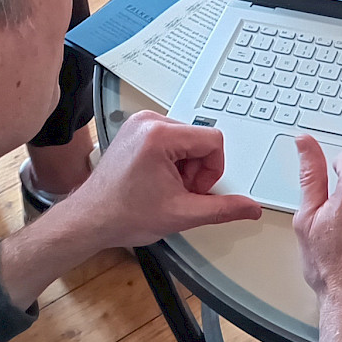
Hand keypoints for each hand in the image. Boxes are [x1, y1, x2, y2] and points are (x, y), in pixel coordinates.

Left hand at [52, 112, 261, 248]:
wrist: (90, 219)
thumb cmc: (123, 214)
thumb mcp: (182, 214)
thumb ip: (223, 209)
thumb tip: (250, 207)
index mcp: (160, 135)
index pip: (213, 140)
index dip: (212, 169)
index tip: (195, 189)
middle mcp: (148, 122)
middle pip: (199, 139)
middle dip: (196, 169)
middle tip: (178, 192)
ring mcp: (140, 124)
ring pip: (186, 140)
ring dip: (184, 166)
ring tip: (165, 188)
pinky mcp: (135, 131)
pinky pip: (170, 140)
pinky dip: (171, 161)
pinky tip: (157, 180)